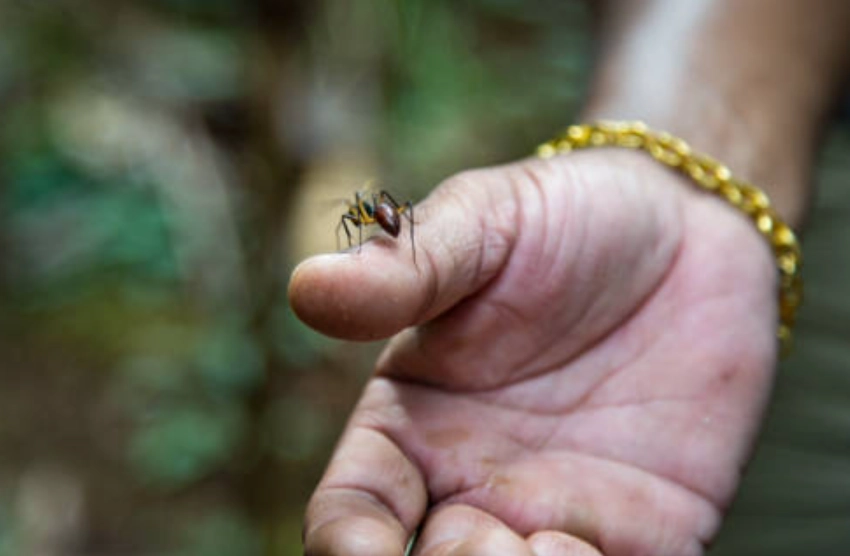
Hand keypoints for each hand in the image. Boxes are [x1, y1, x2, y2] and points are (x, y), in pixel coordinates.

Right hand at [289, 149, 777, 555]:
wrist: (689, 225)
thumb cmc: (566, 215)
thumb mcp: (481, 223)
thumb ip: (404, 269)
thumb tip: (306, 288)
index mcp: (415, 421)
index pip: (355, 511)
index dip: (348, 546)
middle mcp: (477, 481)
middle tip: (485, 543)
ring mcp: (560, 512)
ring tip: (550, 545)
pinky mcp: (647, 528)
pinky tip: (595, 551)